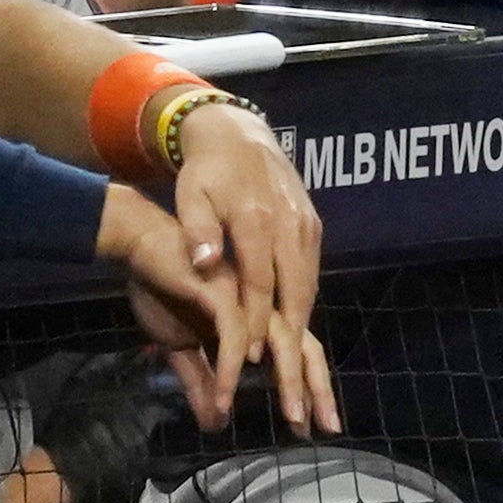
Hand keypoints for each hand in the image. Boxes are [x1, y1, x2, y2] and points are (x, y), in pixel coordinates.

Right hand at [102, 191, 340, 436]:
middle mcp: (263, 306)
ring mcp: (248, 296)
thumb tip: (216, 423)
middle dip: (317, 388)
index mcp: (260, 317)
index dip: (309, 388)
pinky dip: (231, 370)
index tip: (312, 427)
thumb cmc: (164, 289)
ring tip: (291, 417)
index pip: (297, 353)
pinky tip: (225, 399)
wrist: (137, 248)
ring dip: (288, 382)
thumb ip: (202, 383)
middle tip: (329, 428)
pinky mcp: (223, 292)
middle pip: (304, 347)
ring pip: (281, 342)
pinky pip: (234, 337)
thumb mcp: (182, 349)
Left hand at [167, 93, 325, 365]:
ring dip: (302, 317)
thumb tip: (204, 264)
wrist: (240, 135)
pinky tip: (296, 316)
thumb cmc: (207, 173)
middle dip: (291, 331)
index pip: (260, 281)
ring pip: (309, 279)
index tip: (252, 354)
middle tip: (286, 368)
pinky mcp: (313, 221)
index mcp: (255, 219)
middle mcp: (287, 222)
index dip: (258, 320)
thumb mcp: (190, 197)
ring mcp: (305, 222)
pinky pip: (312, 266)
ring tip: (294, 353)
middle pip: (294, 287)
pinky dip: (306, 294)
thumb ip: (198, 232)